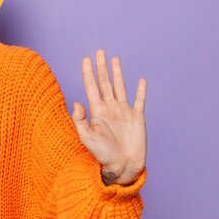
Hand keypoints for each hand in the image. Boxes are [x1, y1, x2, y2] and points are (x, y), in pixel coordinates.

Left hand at [71, 50, 146, 184]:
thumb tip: (77, 102)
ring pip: (120, 87)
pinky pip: (139, 101)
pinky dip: (141, 91)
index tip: (85, 59)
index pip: (91, 87)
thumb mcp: (87, 138)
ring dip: (117, 73)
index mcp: (97, 111)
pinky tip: (141, 80)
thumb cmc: (103, 155)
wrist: (122, 166)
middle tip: (99, 51)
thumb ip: (80, 120)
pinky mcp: (137, 118)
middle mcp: (110, 108)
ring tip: (114, 59)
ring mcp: (123, 112)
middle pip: (105, 83)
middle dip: (101, 67)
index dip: (88, 73)